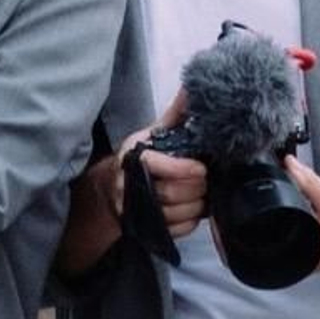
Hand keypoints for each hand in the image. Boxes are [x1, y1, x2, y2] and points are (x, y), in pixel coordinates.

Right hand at [114, 89, 206, 240]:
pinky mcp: (144, 227)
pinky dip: (191, 221)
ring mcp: (135, 209)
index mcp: (133, 157)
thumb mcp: (152, 133)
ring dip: (196, 205)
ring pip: (174, 214)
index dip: (183, 169)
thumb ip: (175, 115)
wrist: (112, 187)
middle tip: (206, 180)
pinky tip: (195, 208)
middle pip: (170, 193)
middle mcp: (128, 185)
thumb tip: (193, 89)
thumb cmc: (139, 157)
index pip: (157, 166)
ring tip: (203, 194)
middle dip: (196, 187)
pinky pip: (175, 230)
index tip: (201, 167)